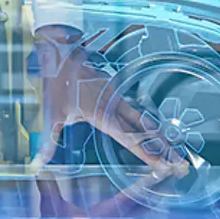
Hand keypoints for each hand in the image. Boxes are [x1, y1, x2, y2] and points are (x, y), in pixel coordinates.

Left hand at [29, 26, 189, 180]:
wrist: (59, 53)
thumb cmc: (55, 83)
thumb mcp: (51, 114)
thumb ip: (48, 142)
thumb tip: (38, 162)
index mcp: (103, 114)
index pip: (130, 139)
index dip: (148, 154)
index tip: (164, 165)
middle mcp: (114, 106)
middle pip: (145, 131)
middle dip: (164, 148)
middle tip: (181, 163)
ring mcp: (117, 97)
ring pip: (143, 119)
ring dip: (159, 136)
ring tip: (175, 150)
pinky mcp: (115, 90)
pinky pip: (135, 110)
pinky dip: (147, 123)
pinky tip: (155, 131)